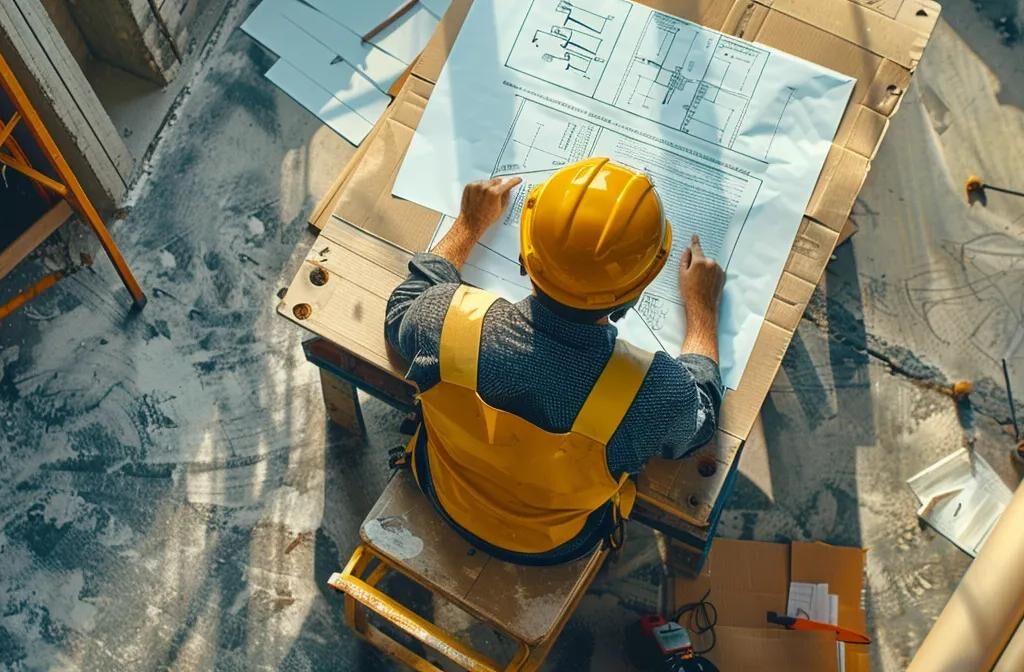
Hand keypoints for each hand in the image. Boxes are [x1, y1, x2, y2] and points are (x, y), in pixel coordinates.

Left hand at [456, 177, 522, 236]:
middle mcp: (484, 187)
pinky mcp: (469, 186)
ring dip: (490, 186)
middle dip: (500, 186)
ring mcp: (476, 186)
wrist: (471, 223)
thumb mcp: (501, 209)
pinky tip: (480, 197)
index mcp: (494, 193)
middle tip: (499, 194)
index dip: (514, 181)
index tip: (517, 179)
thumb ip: (506, 197)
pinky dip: (481, 187)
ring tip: (487, 198)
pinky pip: (478, 183)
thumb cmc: (485, 219)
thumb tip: (508, 190)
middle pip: (497, 180)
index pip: (507, 183)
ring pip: (487, 181)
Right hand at [679, 235, 724, 360]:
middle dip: (698, 264)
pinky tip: (706, 285)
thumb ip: (684, 260)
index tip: (695, 237)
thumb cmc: (690, 293)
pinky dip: (711, 276)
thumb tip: (686, 251)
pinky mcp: (723, 277)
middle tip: (692, 277)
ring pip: (710, 266)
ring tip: (699, 284)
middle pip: (703, 258)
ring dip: (705, 270)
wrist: (702, 307)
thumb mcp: (682, 275)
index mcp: (699, 261)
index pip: (696, 248)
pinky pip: (715, 272)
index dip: (694, 242)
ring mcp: (718, 270)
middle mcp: (711, 263)